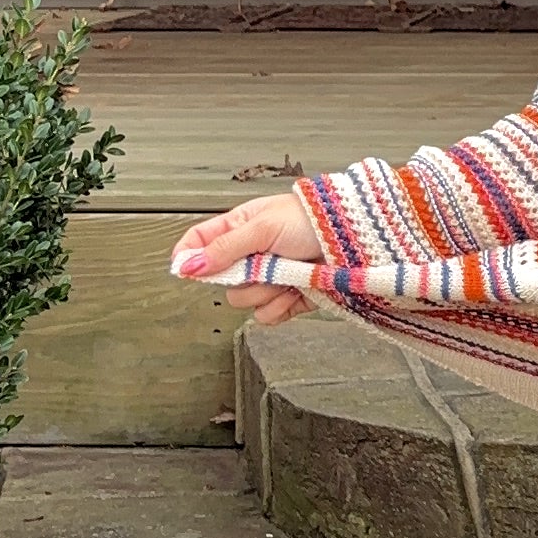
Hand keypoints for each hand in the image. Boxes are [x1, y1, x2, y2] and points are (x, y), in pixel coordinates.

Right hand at [168, 189, 334, 326]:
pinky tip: (295, 291)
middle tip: (263, 262)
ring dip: (266, 291)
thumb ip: (224, 248)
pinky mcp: (285, 300)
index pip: (199, 243)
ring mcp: (268, 280)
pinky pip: (266, 317)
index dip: (188, 257)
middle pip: (222, 282)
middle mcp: (250, 256)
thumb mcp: (262, 227)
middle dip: (243, 277)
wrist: (353, 239)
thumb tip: (190, 264)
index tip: (185, 270)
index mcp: (239, 229)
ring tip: (288, 272)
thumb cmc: (311, 220)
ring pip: (244, 302)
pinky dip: (280, 307)